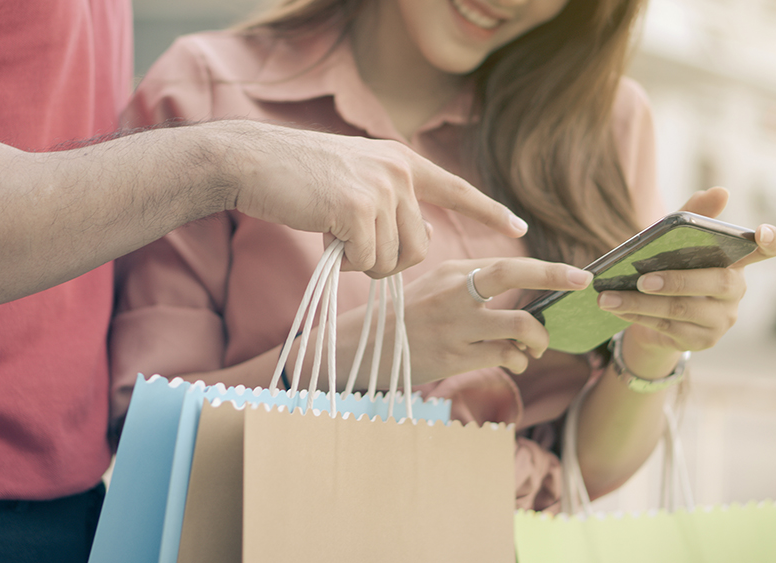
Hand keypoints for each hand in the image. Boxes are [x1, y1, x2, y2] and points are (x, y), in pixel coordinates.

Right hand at [224, 121, 527, 276]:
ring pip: (394, 258)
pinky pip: (367, 259)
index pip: (456, 189)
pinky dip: (345, 260)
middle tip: (355, 250)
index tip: (520, 228)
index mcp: (402, 162)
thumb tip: (424, 231)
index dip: (488, 211)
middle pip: (421, 246)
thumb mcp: (356, 176)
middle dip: (390, 261)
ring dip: (365, 262)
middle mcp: (399, 172)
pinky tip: (325, 237)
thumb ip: (391, 199)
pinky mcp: (357, 209)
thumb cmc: (299, 176)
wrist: (256, 161)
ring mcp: (380, 189)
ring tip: (336, 237)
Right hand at [398, 258, 591, 382]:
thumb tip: (525, 283)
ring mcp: (455, 326)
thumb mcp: (435, 286)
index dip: (549, 270)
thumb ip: (474, 282)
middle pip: (513, 274)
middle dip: (554, 275)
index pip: (509, 264)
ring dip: (539, 338)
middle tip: (583, 283)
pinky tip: (514, 360)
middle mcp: (454, 293)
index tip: (580, 274)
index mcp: (452, 272)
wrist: (366, 348)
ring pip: (519, 325)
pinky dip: (518, 360)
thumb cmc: (408, 317)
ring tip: (536, 345)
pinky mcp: (455, 357)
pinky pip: (505, 356)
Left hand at [597, 188, 775, 355]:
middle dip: (678, 281)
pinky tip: (616, 309)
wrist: (651, 316)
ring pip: (683, 310)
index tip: (762, 232)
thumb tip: (719, 192)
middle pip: (717, 283)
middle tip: (642, 280)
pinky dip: (637, 317)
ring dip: (641, 303)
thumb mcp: (673, 242)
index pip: (769, 249)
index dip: (771, 241)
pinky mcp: (703, 341)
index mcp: (736, 260)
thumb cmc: (666, 269)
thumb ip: (691, 217)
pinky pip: (667, 328)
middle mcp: (735, 291)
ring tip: (608, 298)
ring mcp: (722, 319)